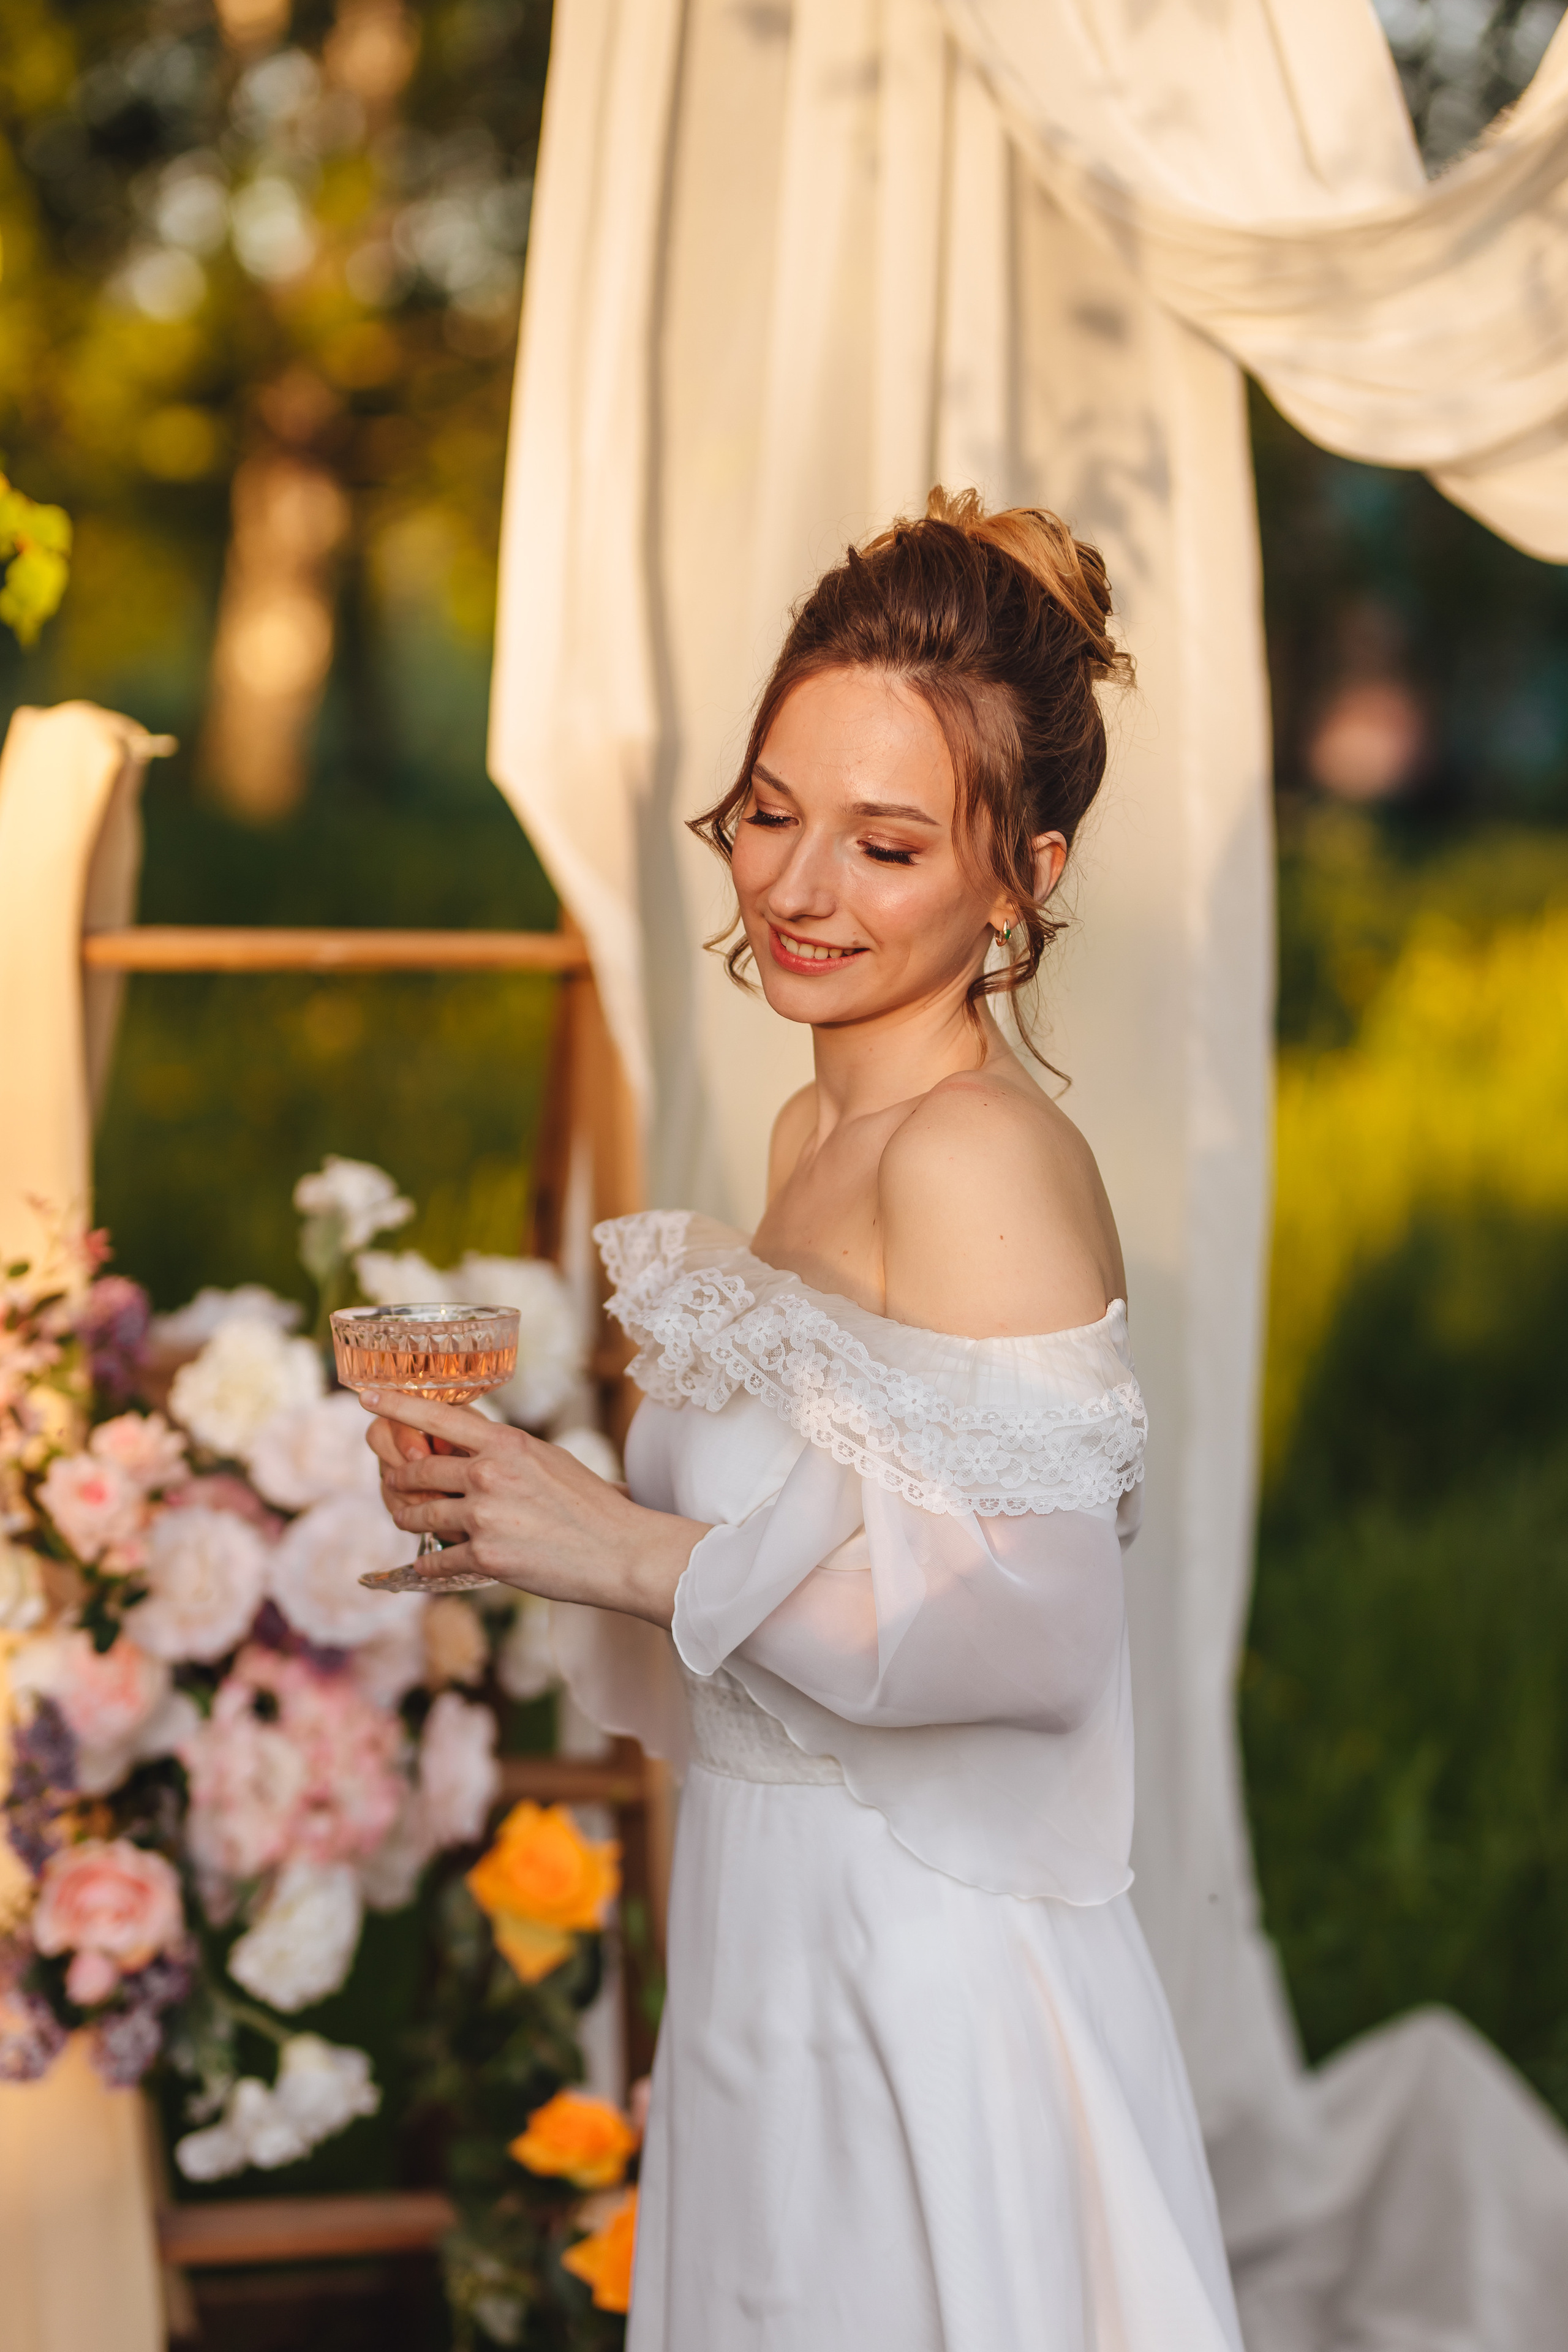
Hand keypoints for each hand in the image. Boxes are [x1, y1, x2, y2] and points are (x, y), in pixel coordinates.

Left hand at [360, 1390, 705, 1625]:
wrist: (618, 1551)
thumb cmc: (589, 1503)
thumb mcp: (546, 1458)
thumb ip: (503, 1451)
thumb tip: (465, 1447)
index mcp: (506, 1443)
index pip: (438, 1416)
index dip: (397, 1406)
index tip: (367, 1397)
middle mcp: (489, 1474)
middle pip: (417, 1471)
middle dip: (400, 1480)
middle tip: (397, 1485)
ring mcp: (484, 1516)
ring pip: (418, 1515)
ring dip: (408, 1518)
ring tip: (412, 1520)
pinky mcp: (485, 1557)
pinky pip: (436, 1558)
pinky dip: (429, 1562)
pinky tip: (430, 1563)